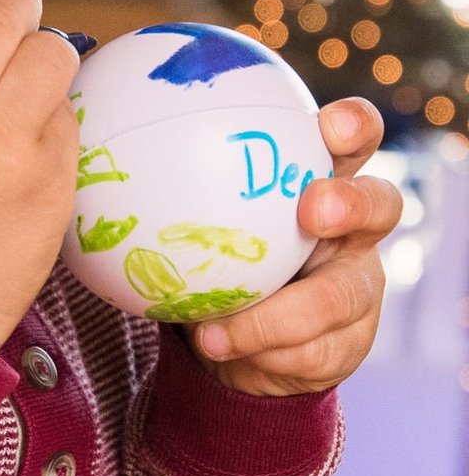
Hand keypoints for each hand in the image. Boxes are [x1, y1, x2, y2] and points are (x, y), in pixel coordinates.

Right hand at [0, 0, 80, 357]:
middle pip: (5, 8)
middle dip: (12, 17)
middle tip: (5, 44)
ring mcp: (3, 146)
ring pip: (53, 49)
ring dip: (42, 65)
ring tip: (17, 102)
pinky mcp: (51, 178)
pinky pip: (70, 112)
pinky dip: (53, 123)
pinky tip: (23, 156)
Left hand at [182, 97, 402, 395]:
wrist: (233, 336)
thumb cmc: (214, 251)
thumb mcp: (197, 209)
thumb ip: (172, 173)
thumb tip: (94, 130)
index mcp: (324, 179)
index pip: (353, 138)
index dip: (354, 125)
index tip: (329, 123)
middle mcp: (353, 231)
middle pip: (381, 205)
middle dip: (352, 202)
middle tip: (314, 210)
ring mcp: (357, 289)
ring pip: (342, 297)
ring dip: (280, 316)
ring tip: (219, 330)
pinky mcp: (348, 344)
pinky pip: (312, 351)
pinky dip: (262, 351)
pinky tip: (216, 346)